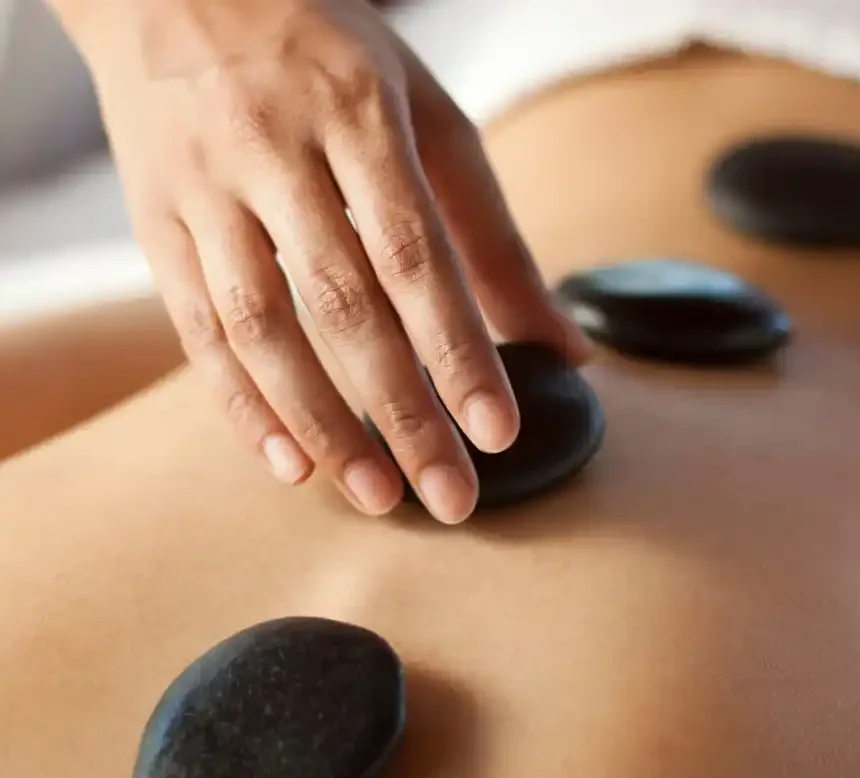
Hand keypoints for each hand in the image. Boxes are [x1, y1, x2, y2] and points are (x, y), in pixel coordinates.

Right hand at [65, 0, 591, 522]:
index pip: (416, 255)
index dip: (459, 350)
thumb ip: (490, 234)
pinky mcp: (154, 222)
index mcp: (357, 115)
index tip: (496, 433)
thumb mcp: (424, 118)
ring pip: (261, 328)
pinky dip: (242, 404)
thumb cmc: (325, 58)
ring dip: (322, 424)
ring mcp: (205, 189)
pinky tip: (289, 464)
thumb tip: (565, 343)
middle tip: (450, 496)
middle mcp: (276, 151)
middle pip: (344, 307)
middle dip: (402, 413)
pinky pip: (194, 328)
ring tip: (377, 495)